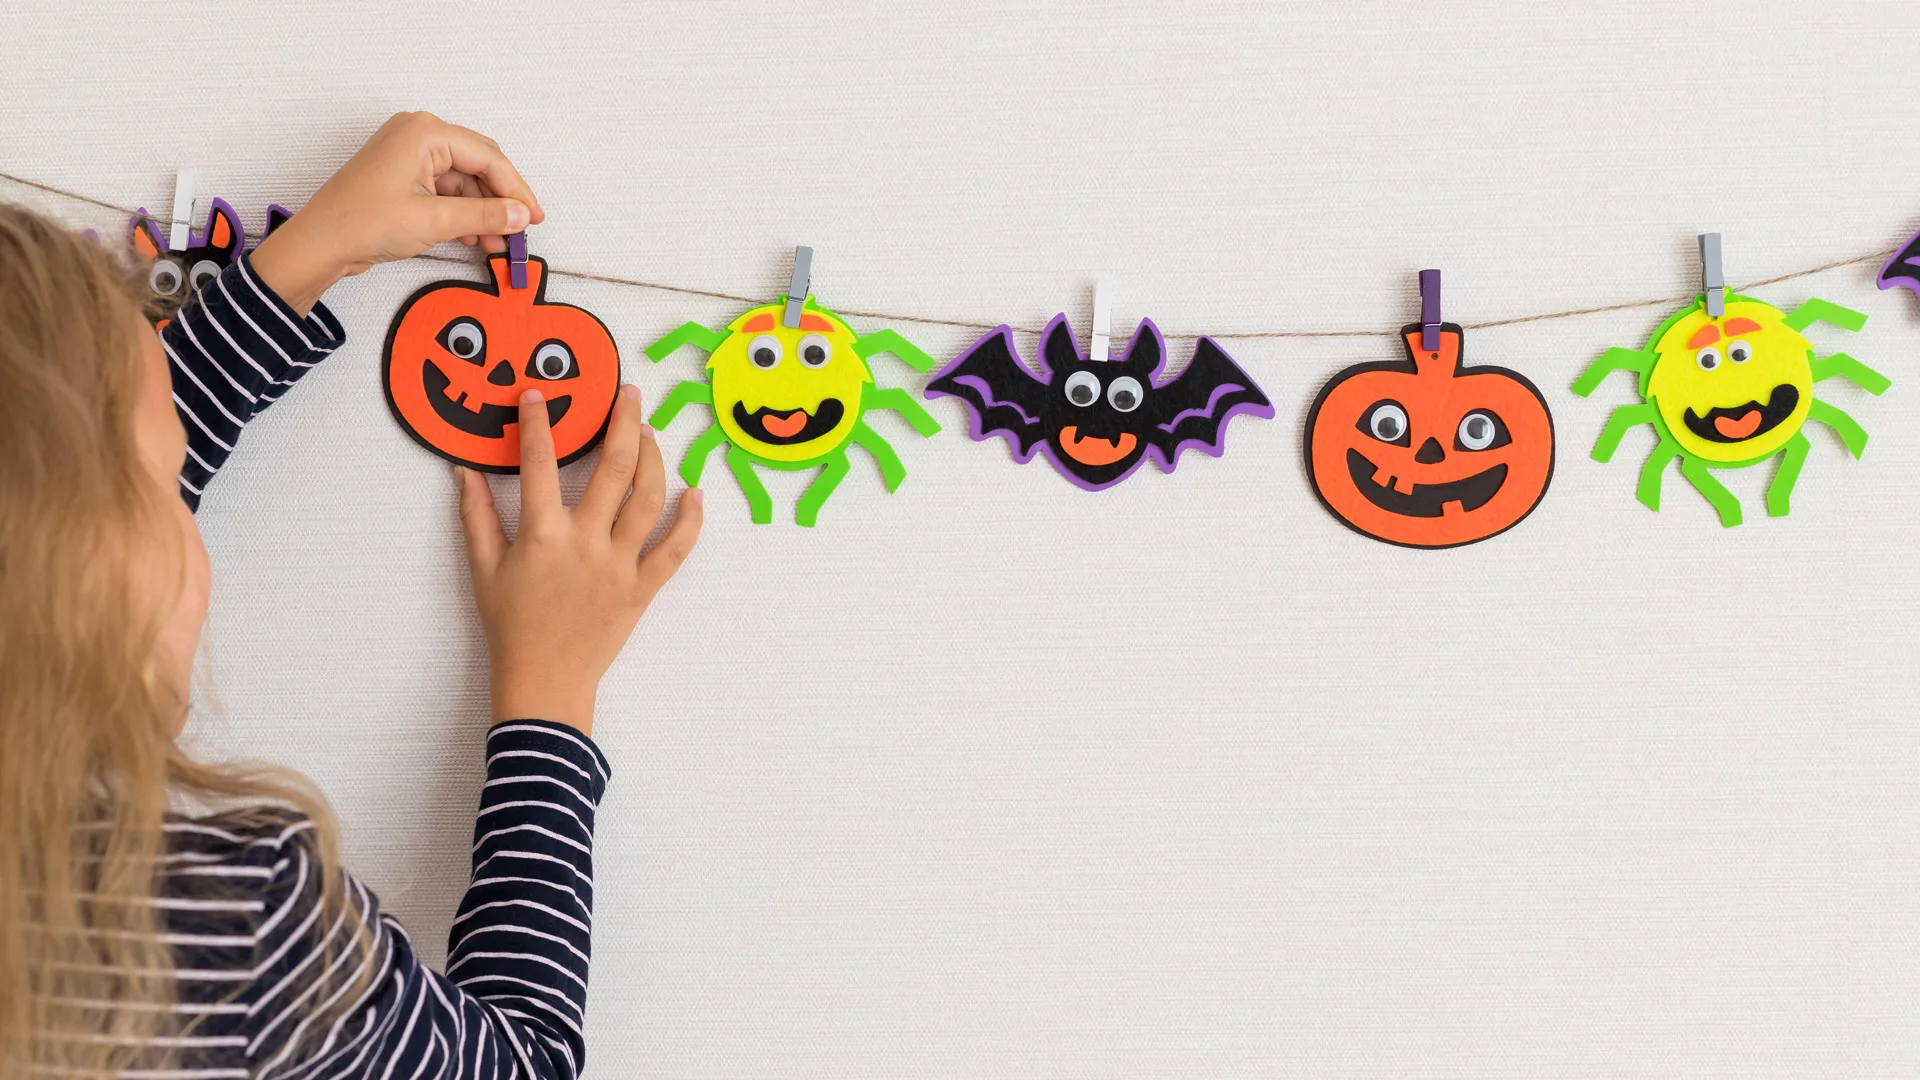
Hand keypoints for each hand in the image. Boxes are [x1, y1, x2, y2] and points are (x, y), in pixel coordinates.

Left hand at [251, 111, 545, 314]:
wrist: (319, 244)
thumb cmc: (364, 222)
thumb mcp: (436, 220)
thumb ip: (486, 215)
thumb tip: (521, 215)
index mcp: (425, 132)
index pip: (489, 158)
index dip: (516, 190)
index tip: (534, 218)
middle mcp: (418, 136)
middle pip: (479, 165)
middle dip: (501, 200)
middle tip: (521, 231)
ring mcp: (409, 156)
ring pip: (464, 181)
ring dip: (483, 211)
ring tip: (498, 243)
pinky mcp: (403, 177)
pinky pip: (446, 190)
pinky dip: (463, 213)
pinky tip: (475, 237)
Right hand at [457, 385, 702, 734]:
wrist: (543, 682)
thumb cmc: (510, 626)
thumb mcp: (484, 570)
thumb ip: (476, 516)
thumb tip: (461, 472)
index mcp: (542, 533)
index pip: (539, 462)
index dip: (537, 423)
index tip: (537, 395)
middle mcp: (586, 541)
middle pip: (613, 467)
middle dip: (622, 421)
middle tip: (627, 393)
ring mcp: (619, 564)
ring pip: (648, 498)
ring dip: (655, 459)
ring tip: (650, 433)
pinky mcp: (643, 588)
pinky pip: (676, 550)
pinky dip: (690, 521)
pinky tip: (695, 493)